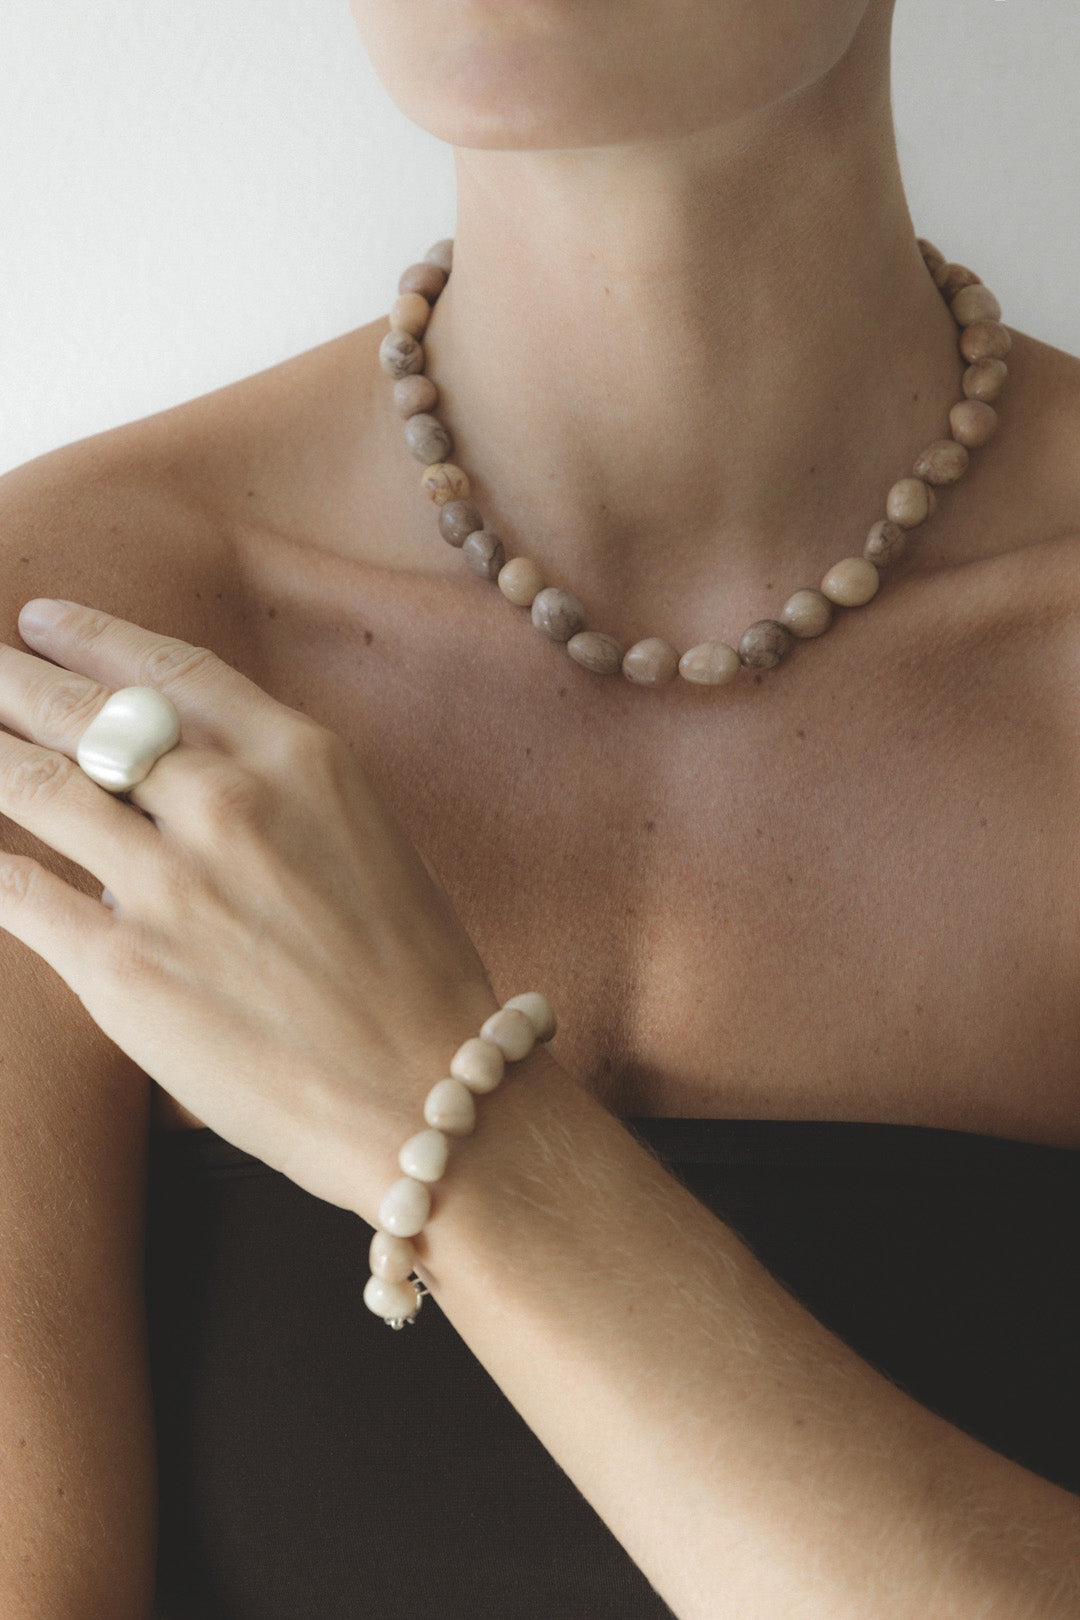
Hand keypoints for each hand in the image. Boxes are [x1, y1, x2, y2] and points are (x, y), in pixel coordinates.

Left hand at [0, 598, 501, 1216]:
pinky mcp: (121, 967)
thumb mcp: (363, 840)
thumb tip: (167, 791)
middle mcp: (228, 802)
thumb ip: (273, 795)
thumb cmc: (412, 975)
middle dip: (13, 682)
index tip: (44, 621)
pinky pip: (17, 890)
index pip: (169, 671)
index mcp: (301, 760)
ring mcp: (167, 883)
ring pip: (36, 786)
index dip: (94, 638)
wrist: (426, 1093)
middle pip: (87, 716)